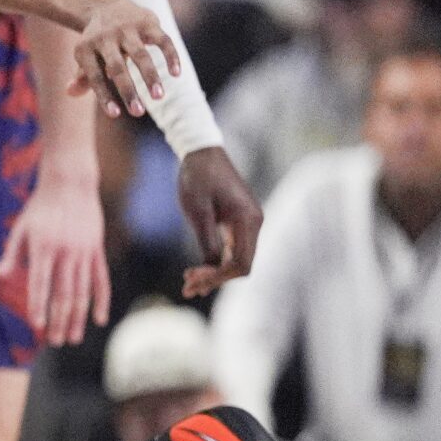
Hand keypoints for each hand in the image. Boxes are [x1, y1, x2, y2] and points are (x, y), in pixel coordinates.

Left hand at [0, 165, 108, 347]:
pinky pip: (101, 280)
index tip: (36, 324)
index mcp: (43, 247)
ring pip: (82, 291)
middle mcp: (65, 252)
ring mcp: (84, 252)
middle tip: (55, 341)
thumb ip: (10, 255)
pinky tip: (100, 319)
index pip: (40, 282)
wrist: (70, 184)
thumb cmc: (40, 208)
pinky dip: (101, 300)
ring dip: (78, 317)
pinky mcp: (97, 251)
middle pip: (63, 293)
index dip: (38, 304)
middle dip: (59, 320)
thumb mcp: (20, 228)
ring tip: (73, 338)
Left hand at [69, 0, 178, 119]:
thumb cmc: (95, 41)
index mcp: (86, 48)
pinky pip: (162, 40)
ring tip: (159, 97)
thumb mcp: (85, 56)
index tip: (116, 114)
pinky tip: (176, 73)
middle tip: (138, 112)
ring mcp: (127, 29)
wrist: (104, 4)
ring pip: (141, 55)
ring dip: (150, 77)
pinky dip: (170, 56)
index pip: (95, 77)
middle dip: (128, 90)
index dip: (104, 96)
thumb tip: (71, 92)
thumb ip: (83, 76)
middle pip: (117, 68)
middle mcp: (106, 38)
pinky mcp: (148, 22)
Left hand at [176, 145, 261, 298]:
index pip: (241, 263)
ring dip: (215, 273)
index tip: (192, 280)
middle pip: (241, 265)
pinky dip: (217, 262)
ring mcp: (248, 223)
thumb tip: (213, 269)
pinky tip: (199, 271)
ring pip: (237, 259)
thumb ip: (208, 241)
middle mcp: (254, 223)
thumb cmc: (197, 178)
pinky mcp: (239, 222)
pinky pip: (232, 249)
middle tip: (186, 287)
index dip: (218, 277)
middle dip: (215, 278)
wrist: (201, 153)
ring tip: (189, 283)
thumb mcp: (197, 211)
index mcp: (248, 220)